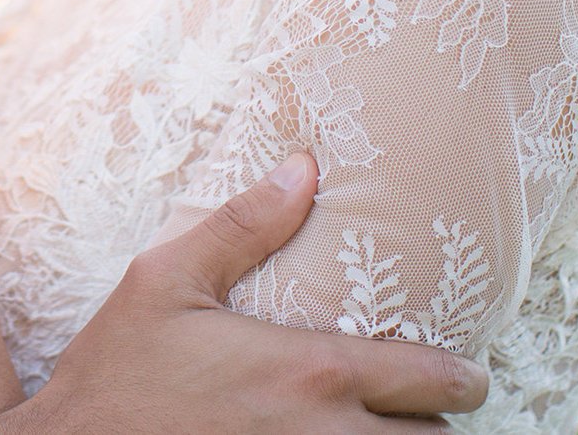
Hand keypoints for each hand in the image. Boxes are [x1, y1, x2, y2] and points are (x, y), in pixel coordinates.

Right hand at [0, 155, 489, 434]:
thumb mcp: (165, 280)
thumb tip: (303, 169)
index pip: (434, 382)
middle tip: (415, 409)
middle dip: (429, 426)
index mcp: (309, 372)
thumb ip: (242, 225)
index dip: (461, 380)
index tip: (460, 376)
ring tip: (384, 433)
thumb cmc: (116, 370)